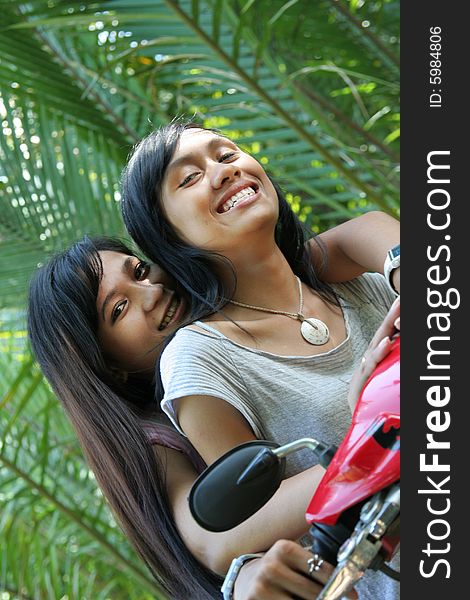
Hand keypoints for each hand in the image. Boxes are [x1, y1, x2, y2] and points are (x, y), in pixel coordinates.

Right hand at [233, 539, 356, 599]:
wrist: (245, 578)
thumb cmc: (276, 569)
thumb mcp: (291, 559)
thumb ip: (313, 565)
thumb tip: (346, 585)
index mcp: (284, 549)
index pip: (320, 569)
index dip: (340, 584)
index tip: (352, 595)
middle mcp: (272, 567)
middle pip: (314, 593)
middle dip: (329, 599)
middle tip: (337, 598)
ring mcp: (262, 588)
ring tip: (304, 596)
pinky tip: (294, 599)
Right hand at [347, 296, 399, 411]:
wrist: (356, 426)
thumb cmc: (371, 405)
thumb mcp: (382, 382)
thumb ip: (389, 366)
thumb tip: (396, 346)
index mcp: (376, 361)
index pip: (387, 335)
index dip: (394, 319)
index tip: (402, 302)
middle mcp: (368, 363)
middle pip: (381, 335)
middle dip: (391, 317)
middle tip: (400, 300)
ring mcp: (364, 373)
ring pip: (376, 348)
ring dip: (386, 330)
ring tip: (396, 316)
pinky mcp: (361, 385)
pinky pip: (371, 367)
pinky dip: (378, 354)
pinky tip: (386, 343)